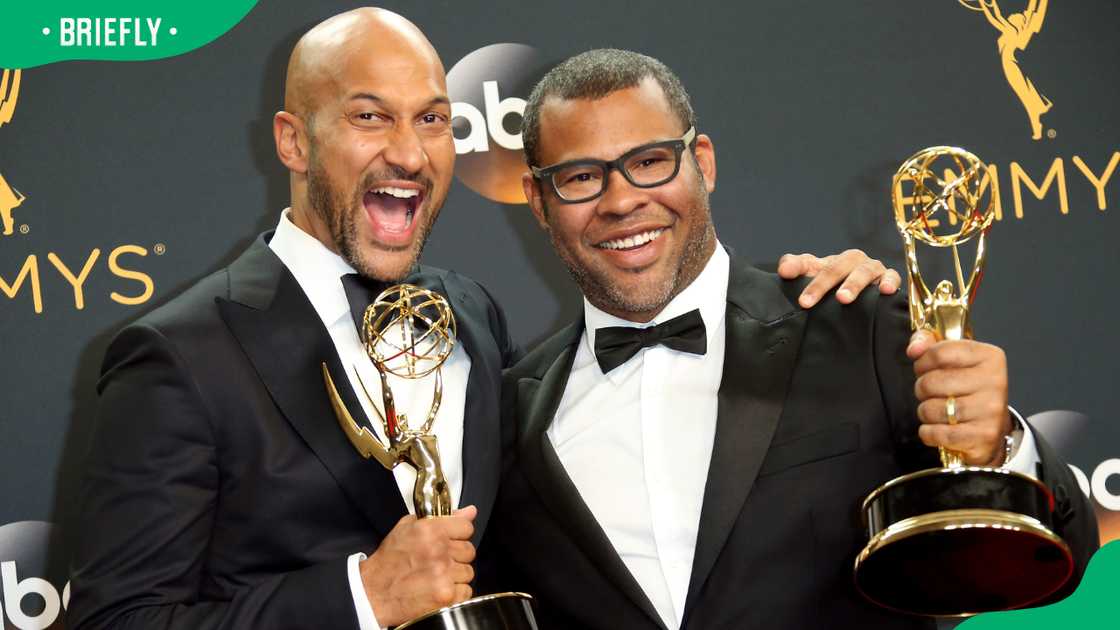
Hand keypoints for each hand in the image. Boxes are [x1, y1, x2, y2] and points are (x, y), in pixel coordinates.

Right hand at [361, 505, 476, 625]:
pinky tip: (439, 589)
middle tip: (438, 561)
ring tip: (436, 577)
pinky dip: (456, 593)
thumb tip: (470, 511)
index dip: (458, 534)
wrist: (374, 592)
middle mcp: (439, 551)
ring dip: (455, 576)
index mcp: (430, 530)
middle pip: (469, 550)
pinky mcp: (445, 596)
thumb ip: (442, 517)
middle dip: (456, 556)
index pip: (467, 527)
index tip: (450, 540)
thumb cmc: (389, 560)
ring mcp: (444, 574)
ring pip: (468, 572)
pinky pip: (466, 591)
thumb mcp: (408, 527)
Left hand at [777, 249, 900, 307]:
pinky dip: (890, 282)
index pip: (814, 264)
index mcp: (833, 261)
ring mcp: (873, 269)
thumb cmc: (836, 286)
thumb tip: (784, 270)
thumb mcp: (813, 276)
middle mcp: (854, 261)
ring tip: (843, 298)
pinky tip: (885, 290)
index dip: (802, 278)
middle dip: (823, 284)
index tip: (800, 301)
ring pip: (864, 271)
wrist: (865, 297)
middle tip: (810, 302)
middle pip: (838, 267)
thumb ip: (796, 268)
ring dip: (853, 284)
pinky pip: (893, 277)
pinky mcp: (890, 278)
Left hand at [907, 331, 1011, 465]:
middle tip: (931, 393)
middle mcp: (994, 381)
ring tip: (938, 410)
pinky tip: (938, 428)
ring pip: (932, 409)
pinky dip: (929, 433)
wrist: (993, 427)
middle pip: (932, 382)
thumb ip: (929, 344)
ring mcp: (990, 410)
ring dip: (925, 412)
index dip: (922, 362)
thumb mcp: (954, 360)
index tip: (924, 369)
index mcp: (989, 356)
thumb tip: (915, 348)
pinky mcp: (984, 435)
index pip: (939, 353)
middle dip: (922, 389)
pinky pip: (938, 433)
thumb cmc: (969, 390)